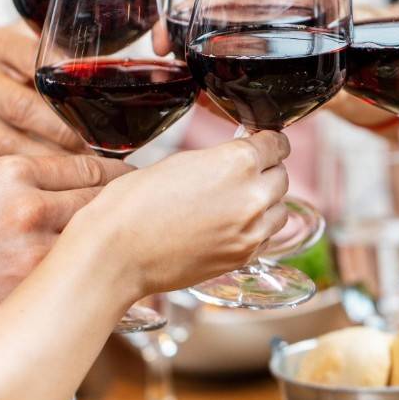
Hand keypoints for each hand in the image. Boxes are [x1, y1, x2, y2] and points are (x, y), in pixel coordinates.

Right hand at [0, 23, 87, 163]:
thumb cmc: (8, 59)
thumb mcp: (28, 40)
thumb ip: (60, 52)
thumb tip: (109, 72)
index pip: (31, 61)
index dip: (63, 84)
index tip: (94, 100)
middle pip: (19, 108)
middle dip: (62, 131)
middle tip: (95, 143)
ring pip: (6, 143)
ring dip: (48, 158)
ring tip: (81, 167)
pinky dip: (30, 172)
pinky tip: (57, 177)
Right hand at [0, 154, 131, 343]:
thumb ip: (24, 183)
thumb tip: (78, 178)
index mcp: (9, 173)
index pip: (85, 164)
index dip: (116, 175)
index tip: (134, 182)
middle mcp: (27, 205)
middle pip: (101, 197)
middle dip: (124, 206)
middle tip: (146, 212)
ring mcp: (37, 249)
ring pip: (100, 235)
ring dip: (118, 241)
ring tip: (135, 244)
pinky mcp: (41, 288)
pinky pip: (90, 275)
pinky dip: (105, 275)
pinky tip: (115, 278)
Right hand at [69, 132, 291, 298]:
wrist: (117, 253)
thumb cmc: (134, 204)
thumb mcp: (179, 162)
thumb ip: (219, 159)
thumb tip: (236, 160)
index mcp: (238, 161)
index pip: (277, 144)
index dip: (268, 142)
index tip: (264, 144)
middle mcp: (252, 195)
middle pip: (281, 177)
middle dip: (266, 172)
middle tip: (244, 174)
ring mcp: (251, 231)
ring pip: (280, 210)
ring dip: (266, 203)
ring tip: (238, 202)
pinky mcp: (242, 257)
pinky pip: (266, 238)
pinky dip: (256, 230)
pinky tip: (230, 226)